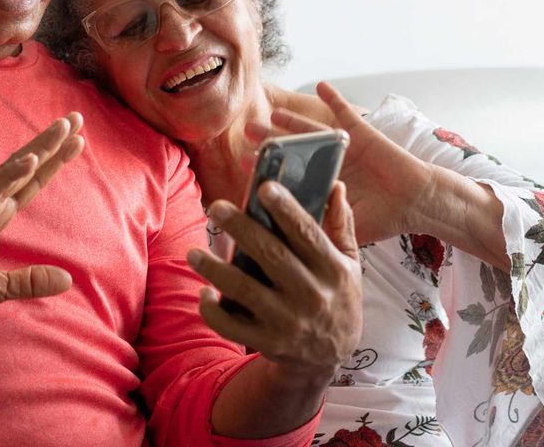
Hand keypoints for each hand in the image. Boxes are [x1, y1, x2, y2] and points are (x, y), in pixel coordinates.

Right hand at [0, 113, 84, 317]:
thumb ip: (30, 282)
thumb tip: (68, 280)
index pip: (30, 184)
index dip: (53, 162)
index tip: (77, 140)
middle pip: (26, 168)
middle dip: (52, 143)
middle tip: (77, 117)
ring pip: (11, 172)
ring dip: (38, 150)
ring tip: (63, 128)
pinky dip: (9, 176)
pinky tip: (30, 161)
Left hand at [189, 180, 361, 377]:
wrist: (330, 358)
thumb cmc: (337, 299)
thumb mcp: (350, 263)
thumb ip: (341, 224)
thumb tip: (335, 184)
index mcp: (332, 270)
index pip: (307, 233)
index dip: (286, 209)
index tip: (265, 187)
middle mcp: (311, 295)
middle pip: (271, 256)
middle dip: (241, 229)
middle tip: (216, 207)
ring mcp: (288, 321)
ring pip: (245, 290)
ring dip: (215, 270)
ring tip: (194, 253)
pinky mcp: (268, 342)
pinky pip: (232, 326)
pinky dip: (213, 310)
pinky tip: (204, 291)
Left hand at [250, 82, 434, 244]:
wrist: (417, 203)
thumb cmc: (384, 217)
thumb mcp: (347, 227)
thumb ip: (323, 225)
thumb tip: (290, 235)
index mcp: (323, 185)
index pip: (289, 173)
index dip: (268, 167)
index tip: (243, 163)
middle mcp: (330, 164)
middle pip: (295, 148)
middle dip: (272, 140)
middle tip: (249, 131)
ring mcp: (345, 148)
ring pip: (314, 129)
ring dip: (294, 119)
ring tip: (273, 112)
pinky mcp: (364, 134)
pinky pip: (347, 112)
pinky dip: (335, 98)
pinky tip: (321, 84)